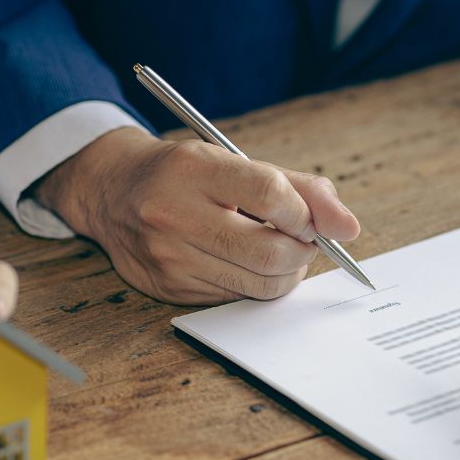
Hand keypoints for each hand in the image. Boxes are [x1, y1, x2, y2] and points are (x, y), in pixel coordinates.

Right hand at [35, 127, 359, 304]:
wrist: (111, 190)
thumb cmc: (184, 173)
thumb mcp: (235, 161)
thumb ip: (299, 188)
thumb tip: (348, 228)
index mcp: (194, 170)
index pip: (271, 195)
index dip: (305, 213)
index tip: (311, 219)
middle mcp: (174, 214)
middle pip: (268, 252)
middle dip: (303, 253)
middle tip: (304, 242)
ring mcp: (168, 257)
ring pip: (256, 285)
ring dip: (284, 273)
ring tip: (278, 252)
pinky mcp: (166, 288)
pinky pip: (233, 298)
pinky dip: (252, 285)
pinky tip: (242, 263)